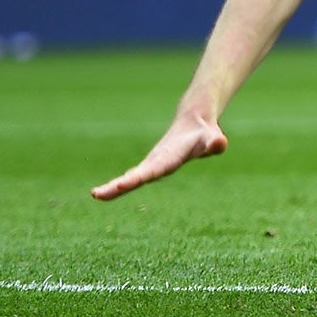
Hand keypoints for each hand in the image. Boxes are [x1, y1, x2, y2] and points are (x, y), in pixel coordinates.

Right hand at [91, 113, 227, 200]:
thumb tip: (221, 143)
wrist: (194, 121)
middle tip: (97, 194)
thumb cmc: (205, 134)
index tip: (123, 184)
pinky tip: (106, 193)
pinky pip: (134, 178)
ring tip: (96, 195)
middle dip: (117, 185)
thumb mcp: (212, 138)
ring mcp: (152, 165)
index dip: (138, 177)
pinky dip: (119, 186)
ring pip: (131, 177)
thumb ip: (215, 143)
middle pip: (136, 176)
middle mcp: (156, 161)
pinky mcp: (151, 167)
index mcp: (169, 157)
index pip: (153, 170)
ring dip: (114, 187)